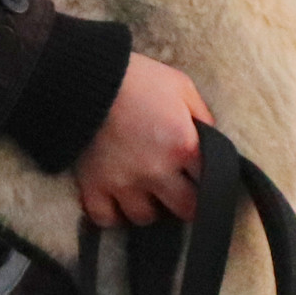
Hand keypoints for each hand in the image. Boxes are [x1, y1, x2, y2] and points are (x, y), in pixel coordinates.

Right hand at [73, 53, 212, 227]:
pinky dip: (111, 214)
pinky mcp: (93, 185)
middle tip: (177, 190)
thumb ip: (201, 114)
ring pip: (144, 217)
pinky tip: (115, 201)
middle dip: (184, 201)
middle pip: (183, 210)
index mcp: (182, 146)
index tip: (201, 177)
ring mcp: (124, 182)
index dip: (209, 181)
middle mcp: (156, 171)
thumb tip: (211, 138)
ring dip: (147, 207)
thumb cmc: (136, 77)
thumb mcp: (180, 85)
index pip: (211, 183)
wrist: (84, 76)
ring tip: (144, 193)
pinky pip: (106, 218)